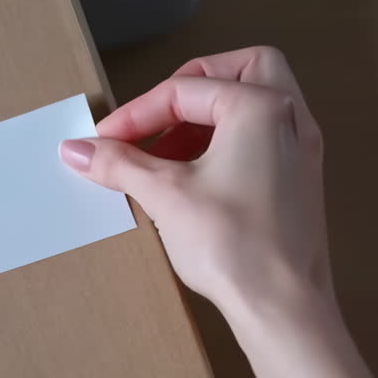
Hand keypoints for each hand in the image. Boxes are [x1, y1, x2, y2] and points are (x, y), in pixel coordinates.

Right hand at [60, 46, 329, 313]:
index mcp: (260, 107)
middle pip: (244, 69)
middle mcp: (290, 118)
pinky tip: (194, 177)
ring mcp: (301, 150)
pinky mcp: (300, 181)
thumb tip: (75, 149)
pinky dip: (227, 141)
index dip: (136, 114)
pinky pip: (263, 137)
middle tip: (157, 116)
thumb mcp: (165, 196)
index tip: (102, 141)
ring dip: (209, 116)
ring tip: (167, 154)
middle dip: (193, 86)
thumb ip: (119, 163)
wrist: (283, 308)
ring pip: (257, 102)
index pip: (184, 91)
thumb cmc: (233, 245)